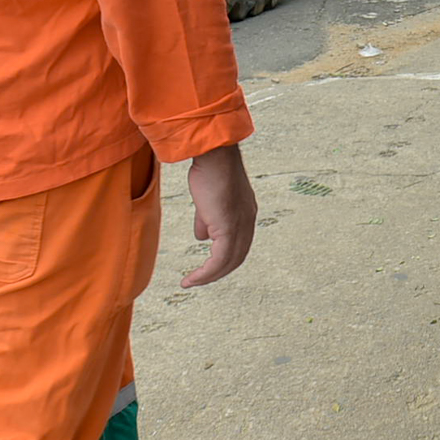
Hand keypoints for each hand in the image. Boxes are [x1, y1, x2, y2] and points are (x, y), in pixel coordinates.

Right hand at [182, 144, 256, 286]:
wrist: (214, 157)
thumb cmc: (210, 172)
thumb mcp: (209, 200)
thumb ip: (207, 219)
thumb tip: (201, 236)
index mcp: (246, 214)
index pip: (239, 244)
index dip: (224, 258)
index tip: (207, 267)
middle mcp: (248, 222)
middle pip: (237, 257)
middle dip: (217, 272)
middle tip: (198, 280)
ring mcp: (240, 226)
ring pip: (229, 262)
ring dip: (209, 276)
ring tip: (192, 282)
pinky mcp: (228, 228)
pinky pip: (219, 260)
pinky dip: (206, 273)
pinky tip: (192, 278)